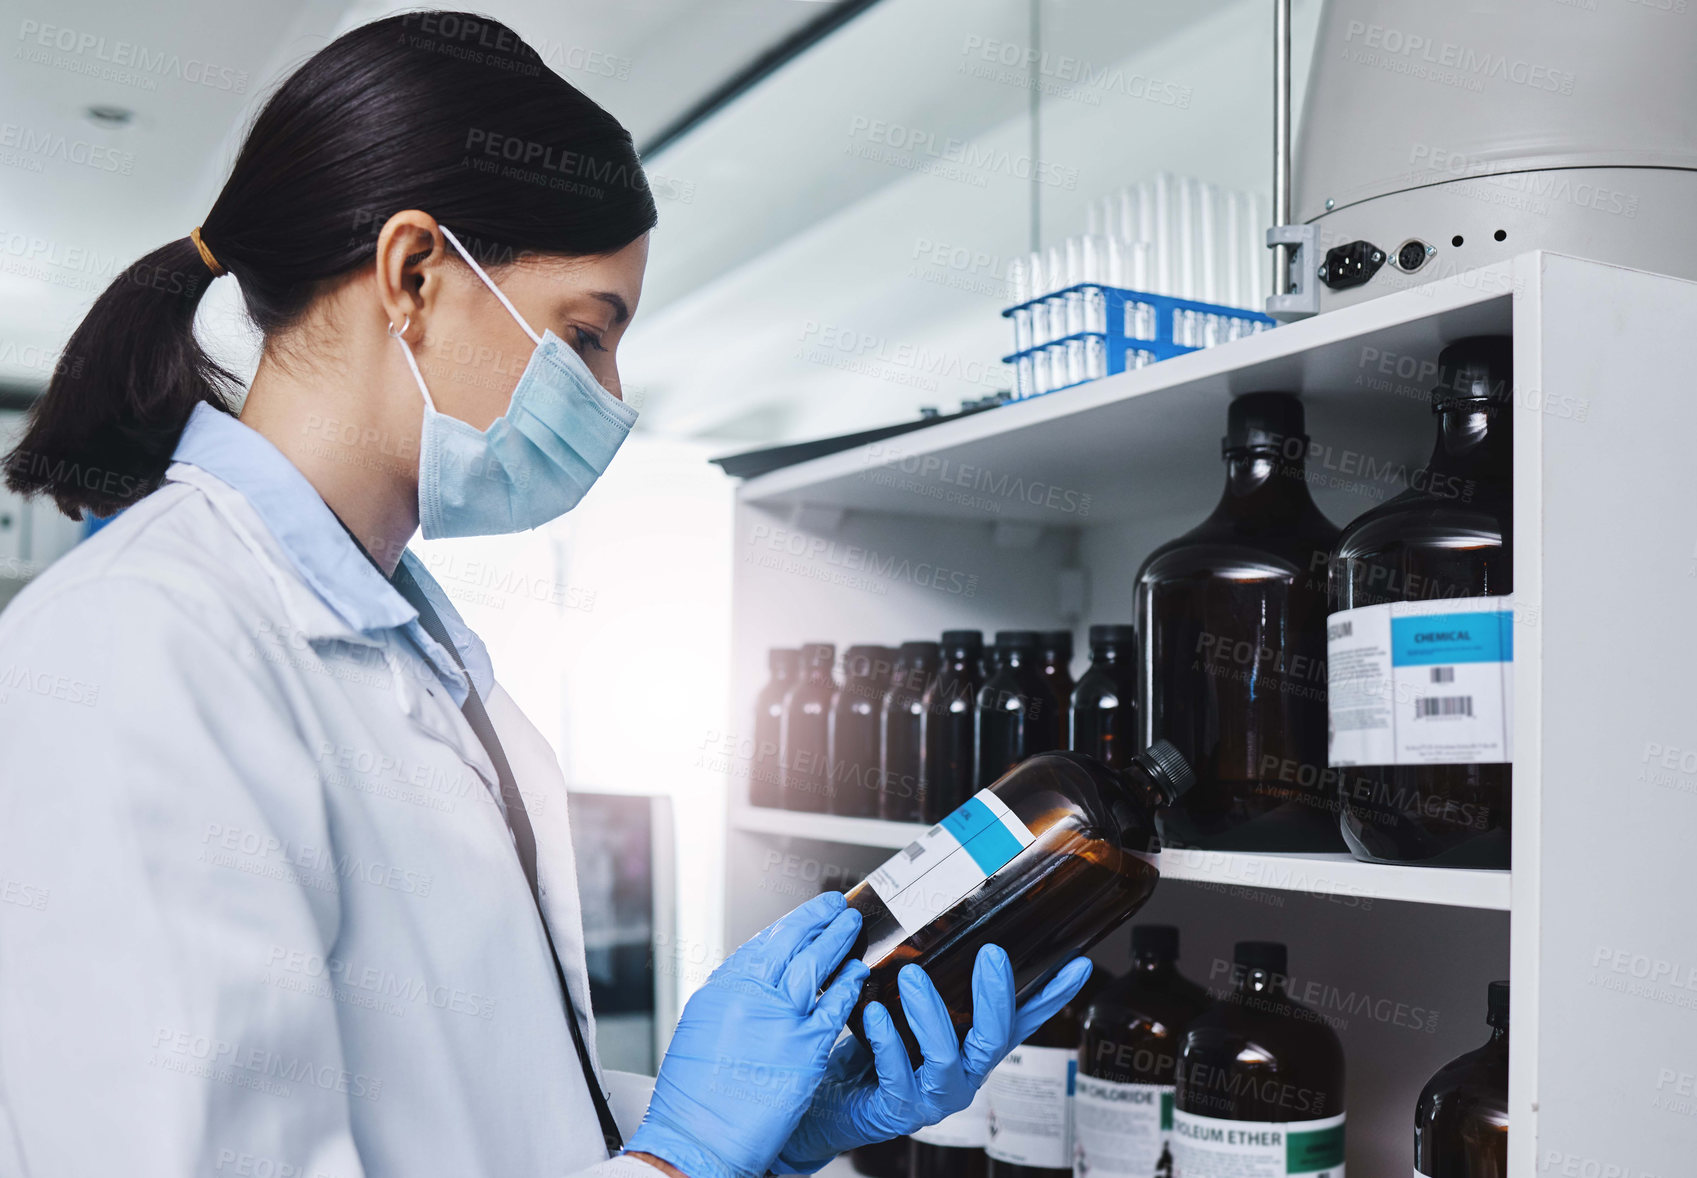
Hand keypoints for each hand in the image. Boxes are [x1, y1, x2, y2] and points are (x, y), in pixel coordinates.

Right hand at [628, 892, 869, 1177]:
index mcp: (724, 988)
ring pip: (818, 965)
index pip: (765, 941)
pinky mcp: (806, 1047)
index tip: (809, 913)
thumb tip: (759, 977)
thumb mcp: (702, 1029)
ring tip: (852, 927)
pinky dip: (849, 985)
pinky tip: (858, 974)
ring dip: (838, 941)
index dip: (792, 923)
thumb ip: (735, 997)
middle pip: (794, 943)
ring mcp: (781, 1018)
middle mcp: (751, 994)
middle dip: (819, 920)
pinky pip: (836, 1006)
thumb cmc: (694, 1095)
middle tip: (837, 908)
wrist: (697, 1138)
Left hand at [772, 946, 1092, 1173]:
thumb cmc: (872, 1050)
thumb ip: (928, 976)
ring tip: (912, 978)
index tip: (1078, 964)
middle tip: (992, 954)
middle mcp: (963, 1073)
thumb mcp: (908, 1008)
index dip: (1053, 995)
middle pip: (995, 1038)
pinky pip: (899, 1075)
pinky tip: (877, 1014)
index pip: (1022, 1019)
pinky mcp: (899, 1108)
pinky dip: (888, 1042)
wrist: (830, 1099)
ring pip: (948, 1057)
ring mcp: (935, 1095)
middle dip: (996, 995)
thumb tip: (934, 923)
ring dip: (931, 1014)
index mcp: (972, 1046)